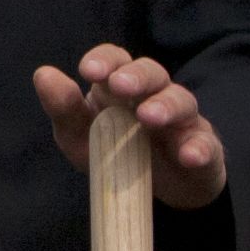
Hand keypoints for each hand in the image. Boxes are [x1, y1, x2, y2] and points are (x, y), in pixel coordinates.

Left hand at [32, 45, 228, 210]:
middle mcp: (153, 95)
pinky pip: (205, 144)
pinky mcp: (204, 148)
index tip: (90, 70)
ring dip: (165, 106)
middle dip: (136, 76)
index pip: (116, 60)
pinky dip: (199, 148)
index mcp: (119, 88)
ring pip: (181, 101)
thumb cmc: (113, 153)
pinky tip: (189, 155)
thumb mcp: (79, 137)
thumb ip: (63, 109)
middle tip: (120, 85)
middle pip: (152, 73)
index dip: (105, 59)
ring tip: (149, 116)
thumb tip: (43, 73)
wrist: (158, 191)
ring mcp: (182, 120)